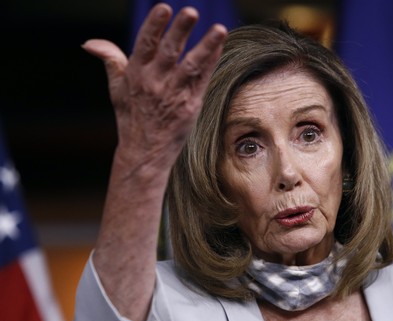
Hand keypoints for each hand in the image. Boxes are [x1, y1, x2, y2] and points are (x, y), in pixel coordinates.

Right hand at [82, 3, 226, 175]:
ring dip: (206, 46)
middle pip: (169, 51)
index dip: (154, 25)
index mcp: (136, 74)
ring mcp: (174, 94)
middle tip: (191, 11)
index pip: (145, 44)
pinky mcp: (190, 106)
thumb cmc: (132, 117)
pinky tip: (219, 46)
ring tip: (220, 29)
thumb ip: (110, 61)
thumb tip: (90, 43)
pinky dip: (211, 62)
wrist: (145, 152)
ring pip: (191, 65)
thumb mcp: (116, 89)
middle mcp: (155, 83)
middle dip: (180, 30)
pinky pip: (202, 80)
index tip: (164, 8)